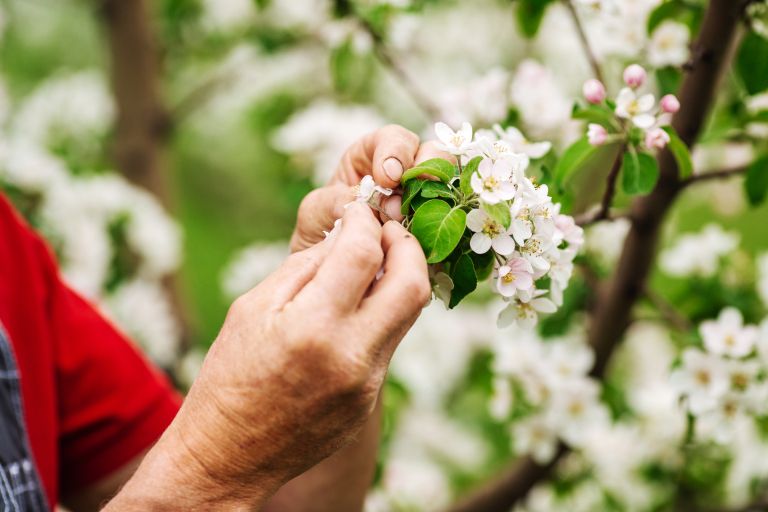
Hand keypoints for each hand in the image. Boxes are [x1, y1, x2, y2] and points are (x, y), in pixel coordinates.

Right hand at [107, 203, 430, 509]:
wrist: (227, 458)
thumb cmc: (229, 377)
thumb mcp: (253, 308)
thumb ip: (306, 267)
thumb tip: (346, 235)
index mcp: (312, 326)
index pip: (364, 253)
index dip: (366, 221)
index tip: (359, 211)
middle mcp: (351, 356)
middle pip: (412, 283)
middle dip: (406, 245)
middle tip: (387, 231)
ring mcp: (367, 383)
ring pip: (409, 314)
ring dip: (399, 278)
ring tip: (373, 264)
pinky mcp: (370, 400)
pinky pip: (389, 344)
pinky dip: (380, 315)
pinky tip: (355, 308)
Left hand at [290, 125, 452, 251]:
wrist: (328, 269)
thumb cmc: (319, 231)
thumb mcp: (316, 213)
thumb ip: (336, 201)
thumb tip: (370, 204)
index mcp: (374, 155)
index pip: (394, 138)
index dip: (396, 153)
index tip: (387, 178)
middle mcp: (407, 172)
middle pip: (435, 154)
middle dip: (428, 173)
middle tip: (409, 201)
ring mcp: (426, 199)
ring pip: (452, 185)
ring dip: (441, 202)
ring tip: (420, 226)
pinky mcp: (438, 228)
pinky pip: (456, 222)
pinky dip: (451, 230)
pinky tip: (434, 244)